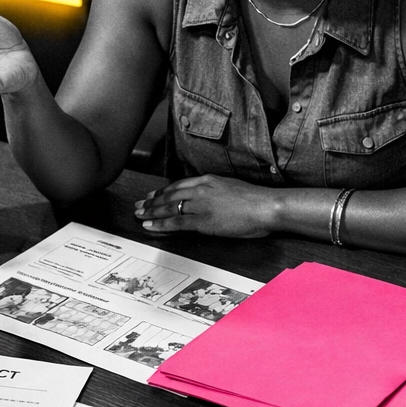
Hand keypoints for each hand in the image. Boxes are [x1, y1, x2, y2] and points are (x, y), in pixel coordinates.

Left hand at [133, 175, 273, 237]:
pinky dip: (160, 224)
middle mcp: (201, 189)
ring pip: (169, 208)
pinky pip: (176, 222)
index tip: (153, 195)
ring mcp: (201, 205)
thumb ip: (218, 190)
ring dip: (151, 212)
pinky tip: (150, 226)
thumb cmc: (256, 200)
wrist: (266, 206)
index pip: (179, 185)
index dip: (163, 191)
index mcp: (209, 180)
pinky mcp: (203, 221)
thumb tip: (212, 197)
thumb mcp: (233, 187)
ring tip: (139, 215)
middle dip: (152, 201)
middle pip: (170, 195)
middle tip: (139, 205)